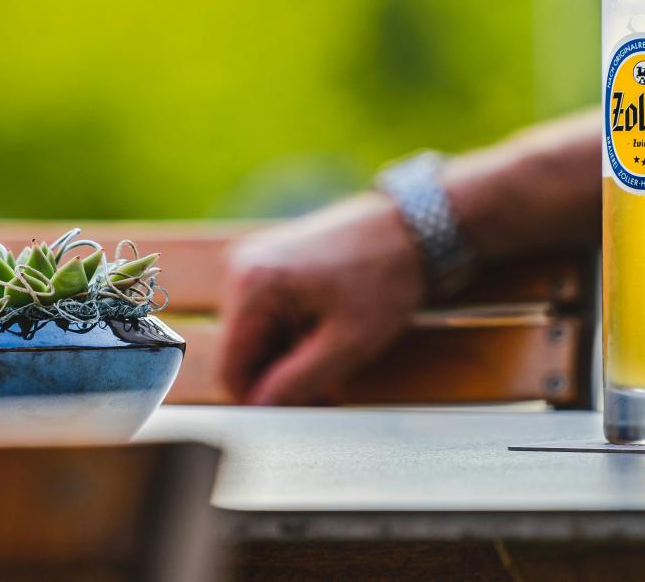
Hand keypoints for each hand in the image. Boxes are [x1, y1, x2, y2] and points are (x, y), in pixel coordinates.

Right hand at [218, 193, 424, 404]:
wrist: (414, 227)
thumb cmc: (386, 277)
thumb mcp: (346, 344)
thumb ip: (297, 383)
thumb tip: (259, 411)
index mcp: (252, 286)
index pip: (231, 367)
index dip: (259, 401)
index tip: (297, 417)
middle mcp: (242, 268)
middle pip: (243, 352)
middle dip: (279, 379)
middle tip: (326, 396)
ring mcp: (256, 262)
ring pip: (258, 337)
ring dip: (289, 358)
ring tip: (334, 364)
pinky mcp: (274, 263)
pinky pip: (270, 316)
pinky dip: (294, 336)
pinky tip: (327, 339)